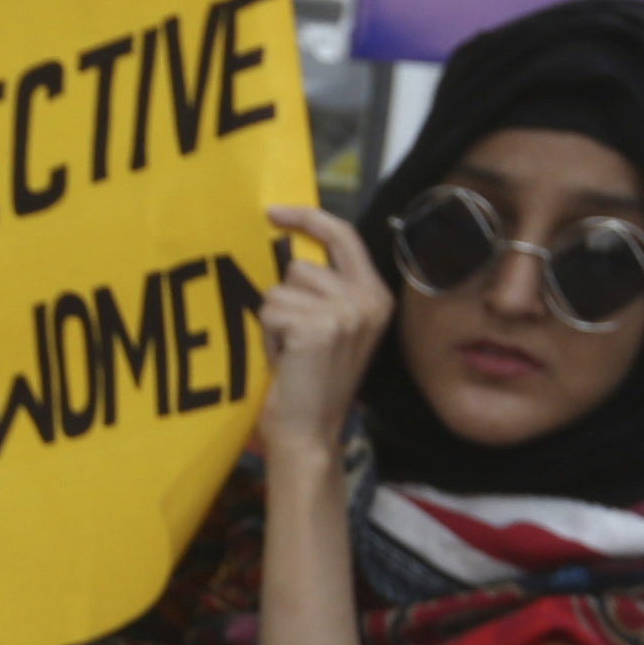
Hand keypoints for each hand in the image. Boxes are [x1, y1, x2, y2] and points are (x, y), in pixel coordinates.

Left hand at [256, 203, 391, 459]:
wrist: (309, 431)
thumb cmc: (311, 381)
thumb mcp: (332, 326)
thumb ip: (326, 288)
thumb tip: (288, 243)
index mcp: (376, 295)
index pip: (343, 235)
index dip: (308, 218)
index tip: (274, 212)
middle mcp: (368, 299)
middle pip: (298, 265)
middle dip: (285, 298)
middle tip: (295, 339)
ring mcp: (347, 312)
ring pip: (279, 288)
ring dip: (274, 319)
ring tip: (290, 351)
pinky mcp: (319, 326)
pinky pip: (269, 310)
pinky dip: (267, 335)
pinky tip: (284, 359)